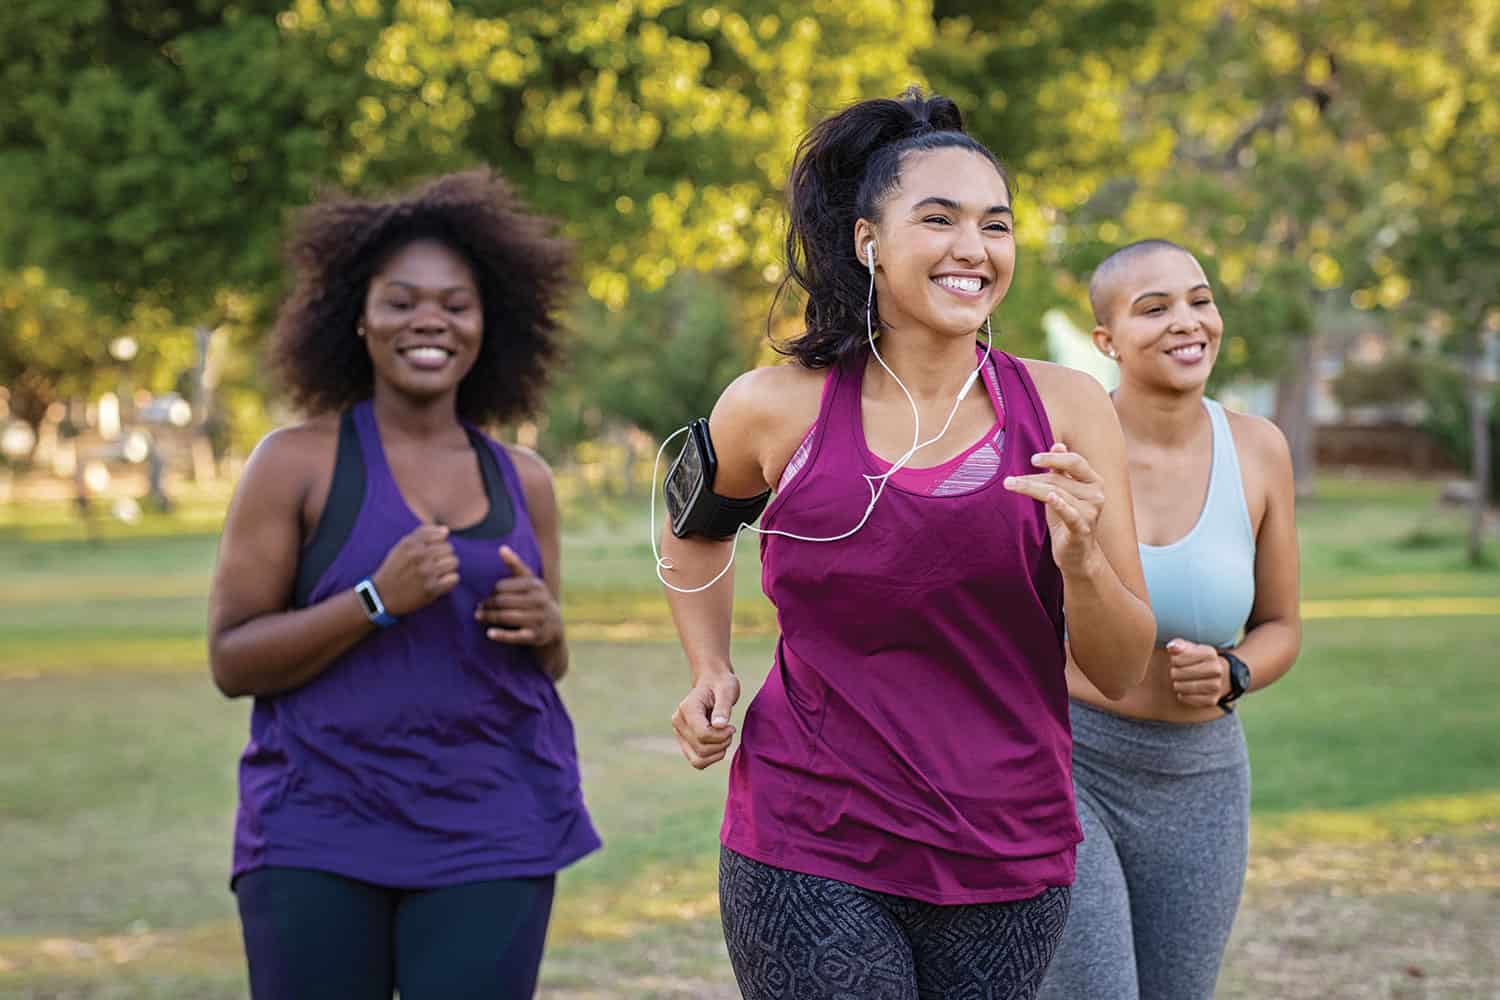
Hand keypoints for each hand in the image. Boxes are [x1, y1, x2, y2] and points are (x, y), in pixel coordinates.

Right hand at [370, 524, 459, 615]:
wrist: (382, 596)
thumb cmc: (394, 569)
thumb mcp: (401, 547)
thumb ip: (422, 534)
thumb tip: (446, 530)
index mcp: (411, 544)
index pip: (441, 534)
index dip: (439, 542)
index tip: (432, 551)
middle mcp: (419, 556)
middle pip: (449, 548)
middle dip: (444, 555)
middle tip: (435, 564)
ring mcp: (426, 573)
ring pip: (454, 562)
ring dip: (448, 568)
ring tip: (438, 573)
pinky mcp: (432, 589)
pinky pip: (454, 578)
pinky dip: (450, 580)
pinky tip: (441, 582)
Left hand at [477, 545, 562, 649]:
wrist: (554, 624)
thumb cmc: (535, 598)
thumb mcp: (530, 581)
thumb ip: (515, 566)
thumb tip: (501, 548)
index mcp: (535, 585)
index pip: (504, 586)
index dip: (492, 591)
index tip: (487, 595)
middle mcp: (539, 600)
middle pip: (504, 601)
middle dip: (488, 604)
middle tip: (479, 607)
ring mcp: (538, 619)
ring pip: (507, 617)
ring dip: (490, 617)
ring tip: (478, 616)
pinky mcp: (536, 636)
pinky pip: (515, 636)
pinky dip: (501, 635)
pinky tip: (489, 633)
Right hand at [672, 671, 740, 769]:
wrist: (712, 683)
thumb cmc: (721, 685)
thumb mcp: (727, 691)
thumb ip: (723, 708)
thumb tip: (719, 726)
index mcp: (687, 708)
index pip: (703, 734)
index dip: (721, 736)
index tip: (731, 727)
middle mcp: (678, 722)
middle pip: (701, 749)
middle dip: (721, 744)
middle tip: (730, 730)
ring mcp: (679, 734)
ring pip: (698, 760)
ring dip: (717, 753)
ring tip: (724, 737)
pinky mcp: (684, 742)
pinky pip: (697, 761)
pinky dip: (712, 758)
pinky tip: (719, 743)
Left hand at [1003, 442, 1106, 577]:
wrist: (1078, 555)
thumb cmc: (1068, 520)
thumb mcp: (1064, 492)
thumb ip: (1061, 471)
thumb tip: (1058, 445)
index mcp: (1094, 481)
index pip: (1075, 462)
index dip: (1054, 458)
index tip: (1032, 459)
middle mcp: (1096, 495)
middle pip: (1060, 479)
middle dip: (1032, 478)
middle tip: (1010, 480)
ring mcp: (1091, 512)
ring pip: (1056, 493)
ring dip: (1030, 488)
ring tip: (1010, 485)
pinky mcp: (1082, 529)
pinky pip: (1070, 513)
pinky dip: (1060, 504)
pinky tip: (1050, 497)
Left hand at [1166, 638, 1230, 707]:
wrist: (1219, 676)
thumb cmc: (1198, 659)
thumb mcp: (1189, 648)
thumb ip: (1178, 645)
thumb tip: (1172, 647)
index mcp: (1210, 653)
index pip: (1178, 659)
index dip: (1173, 660)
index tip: (1176, 660)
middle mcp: (1216, 669)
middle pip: (1178, 673)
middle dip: (1174, 672)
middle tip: (1177, 672)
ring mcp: (1216, 686)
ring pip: (1182, 687)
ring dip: (1177, 684)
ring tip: (1179, 681)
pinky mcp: (1212, 699)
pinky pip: (1187, 698)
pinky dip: (1182, 695)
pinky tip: (1184, 690)